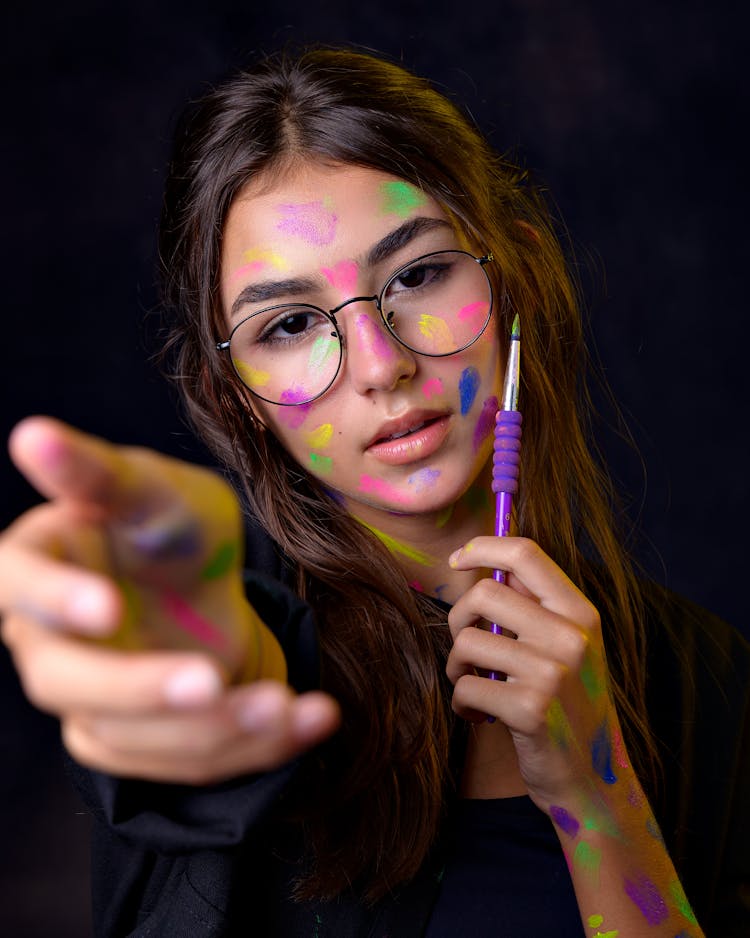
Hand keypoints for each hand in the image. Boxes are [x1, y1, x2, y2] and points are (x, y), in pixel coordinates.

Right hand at [1, 417, 339, 781]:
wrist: (207, 581)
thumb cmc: (168, 521)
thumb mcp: (150, 487)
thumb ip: (99, 472)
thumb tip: (30, 434)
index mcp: (39, 565)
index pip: (15, 585)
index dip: (54, 599)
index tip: (110, 605)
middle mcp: (48, 641)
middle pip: (64, 682)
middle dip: (139, 688)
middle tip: (208, 679)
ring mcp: (89, 700)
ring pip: (131, 737)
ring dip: (210, 727)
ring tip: (283, 703)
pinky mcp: (137, 742)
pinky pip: (186, 762)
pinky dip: (253, 748)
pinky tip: (311, 718)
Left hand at [446, 536, 627, 811]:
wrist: (593, 778)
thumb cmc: (570, 705)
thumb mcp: (571, 647)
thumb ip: (536, 605)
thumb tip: (491, 562)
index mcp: (581, 613)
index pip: (525, 553)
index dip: (483, 547)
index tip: (458, 559)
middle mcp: (570, 636)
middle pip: (483, 593)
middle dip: (459, 618)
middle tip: (467, 648)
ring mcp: (552, 673)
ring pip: (467, 642)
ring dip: (457, 667)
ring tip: (474, 684)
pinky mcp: (530, 710)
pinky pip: (466, 687)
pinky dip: (462, 703)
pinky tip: (479, 715)